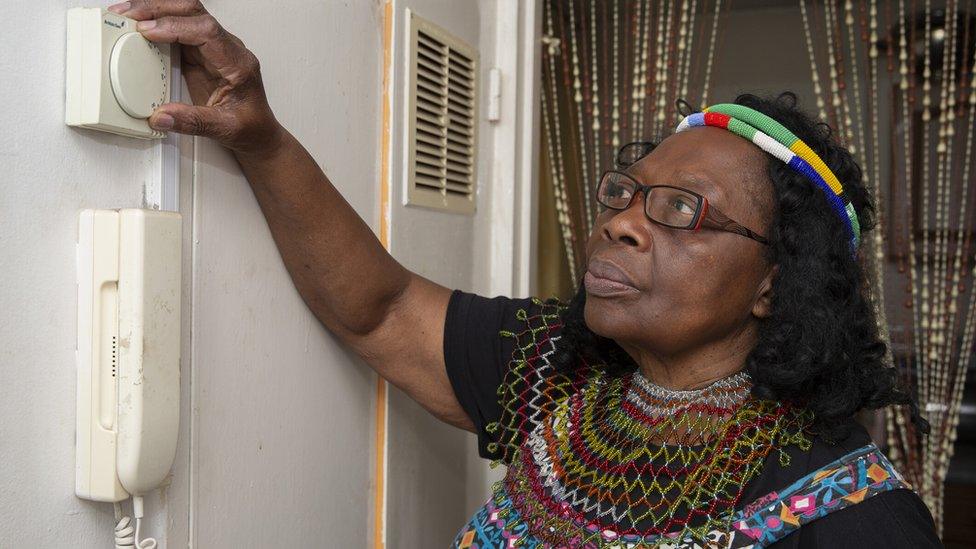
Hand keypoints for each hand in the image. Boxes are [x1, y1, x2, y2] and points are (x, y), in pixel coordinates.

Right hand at [108, 0, 283, 156]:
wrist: (258, 132)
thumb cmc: (251, 127)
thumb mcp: (225, 129)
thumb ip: (193, 122)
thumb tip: (161, 116)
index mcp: (238, 63)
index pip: (207, 31)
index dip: (175, 26)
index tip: (148, 31)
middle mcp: (227, 49)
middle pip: (194, 13)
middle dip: (159, 8)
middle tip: (128, 14)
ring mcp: (213, 49)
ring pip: (184, 15)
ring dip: (155, 11)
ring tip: (126, 15)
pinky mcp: (200, 54)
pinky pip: (177, 30)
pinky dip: (155, 25)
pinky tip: (137, 27)